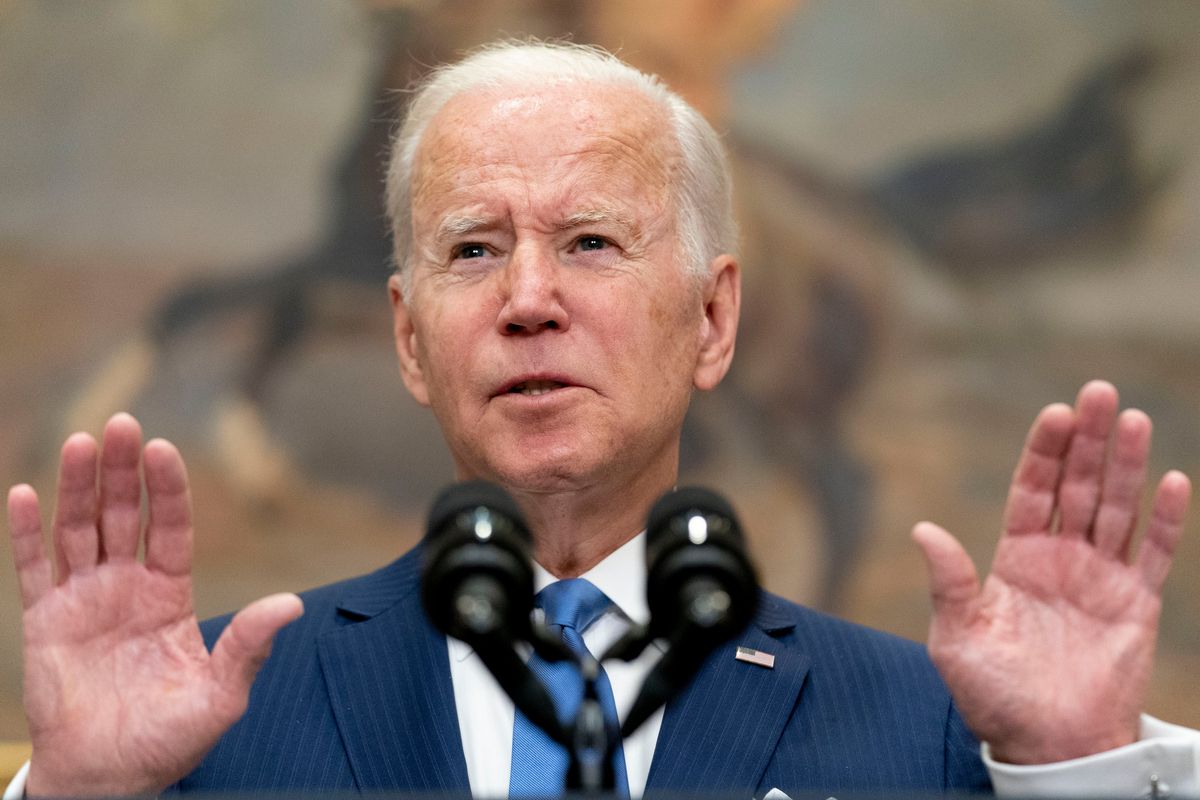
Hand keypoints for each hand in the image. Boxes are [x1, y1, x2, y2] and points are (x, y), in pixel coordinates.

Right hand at [7, 413, 302, 795]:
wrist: (110, 777)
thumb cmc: (170, 739)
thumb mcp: (219, 695)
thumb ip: (247, 647)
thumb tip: (292, 605)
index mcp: (170, 594)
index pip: (170, 527)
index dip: (167, 489)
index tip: (163, 449)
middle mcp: (126, 586)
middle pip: (122, 515)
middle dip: (121, 471)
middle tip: (121, 424)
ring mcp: (84, 599)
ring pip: (78, 529)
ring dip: (77, 486)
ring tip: (82, 442)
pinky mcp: (45, 620)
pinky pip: (33, 568)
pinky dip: (25, 532)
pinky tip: (22, 493)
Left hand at [913, 380, 1190, 764]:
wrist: (1047, 744)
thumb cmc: (993, 694)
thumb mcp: (958, 638)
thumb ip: (950, 583)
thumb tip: (923, 531)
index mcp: (1015, 558)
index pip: (1031, 491)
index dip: (1042, 452)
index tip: (1054, 413)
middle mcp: (1059, 558)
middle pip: (1076, 486)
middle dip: (1086, 440)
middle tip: (1098, 392)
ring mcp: (1101, 577)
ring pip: (1116, 508)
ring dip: (1125, 464)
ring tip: (1132, 419)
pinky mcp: (1136, 604)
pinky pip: (1156, 555)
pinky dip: (1166, 520)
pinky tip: (1172, 480)